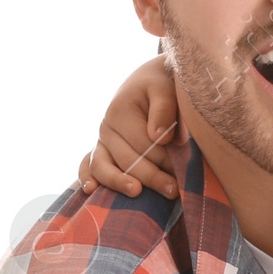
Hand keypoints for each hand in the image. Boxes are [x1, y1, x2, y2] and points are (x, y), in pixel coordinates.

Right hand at [79, 56, 185, 199]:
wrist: (152, 82)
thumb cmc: (162, 86)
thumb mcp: (165, 88)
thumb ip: (164, 109)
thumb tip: (160, 137)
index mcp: (120, 111)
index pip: (144, 144)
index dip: (165, 158)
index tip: (186, 170)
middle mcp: (107, 128)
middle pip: (127, 159)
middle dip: (152, 176)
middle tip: (175, 190)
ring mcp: (101, 142)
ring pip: (104, 167)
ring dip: (120, 183)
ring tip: (137, 192)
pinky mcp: (101, 152)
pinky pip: (89, 167)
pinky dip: (86, 178)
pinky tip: (92, 190)